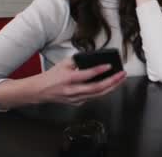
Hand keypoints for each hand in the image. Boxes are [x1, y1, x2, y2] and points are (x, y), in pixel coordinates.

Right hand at [0, 57, 126, 109]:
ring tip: (120, 80)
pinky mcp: (77, 103)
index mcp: (68, 79)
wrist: (39, 91)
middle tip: (122, 75)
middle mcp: (72, 90)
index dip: (99, 70)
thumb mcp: (63, 63)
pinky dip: (103, 92)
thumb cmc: (51, 76)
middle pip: (96, 88)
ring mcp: (75, 98)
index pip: (87, 75)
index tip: (109, 65)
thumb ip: (77, 60)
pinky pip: (93, 98)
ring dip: (111, 87)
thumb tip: (92, 57)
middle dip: (112, 82)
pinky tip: (110, 86)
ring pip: (97, 95)